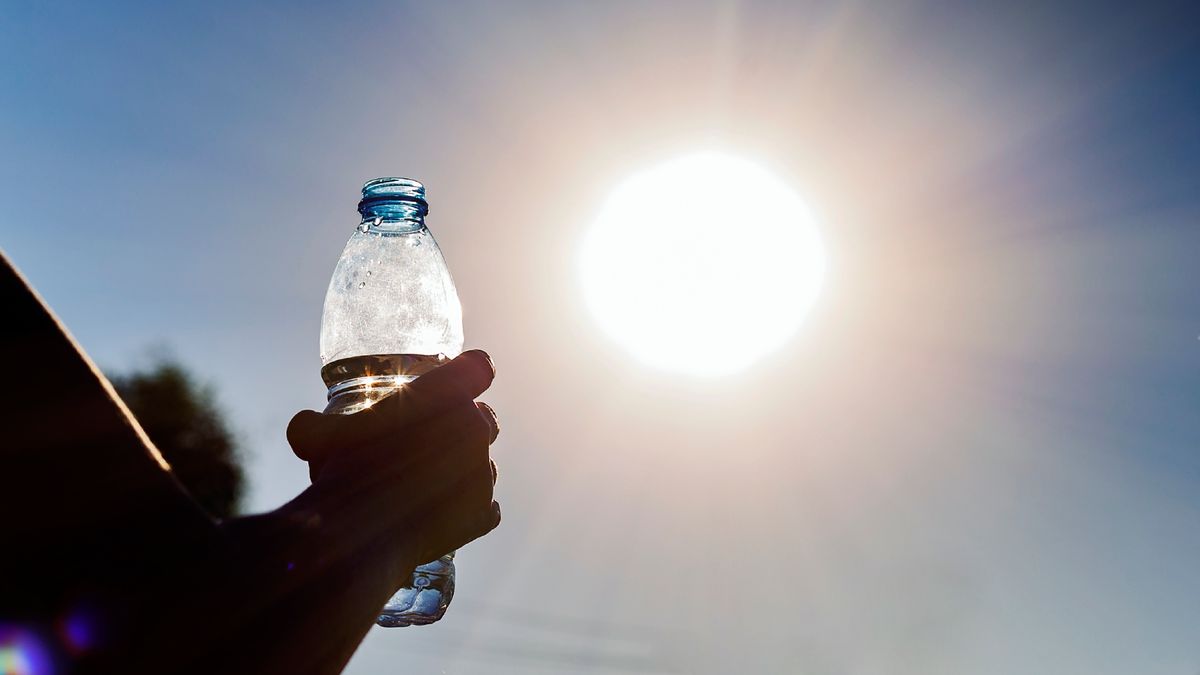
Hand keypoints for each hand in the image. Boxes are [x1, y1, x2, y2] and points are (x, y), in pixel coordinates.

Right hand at [285, 350, 500, 580]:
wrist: (358, 533)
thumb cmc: (339, 472)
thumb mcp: (317, 436)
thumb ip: (313, 426)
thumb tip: (300, 426)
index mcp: (447, 394)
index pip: (478, 368)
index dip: (469, 374)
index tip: (457, 384)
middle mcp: (475, 427)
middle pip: (484, 418)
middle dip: (463, 426)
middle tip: (429, 442)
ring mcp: (483, 473)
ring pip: (485, 464)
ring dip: (464, 469)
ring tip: (429, 482)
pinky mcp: (483, 514)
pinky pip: (485, 507)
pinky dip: (468, 511)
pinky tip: (442, 514)